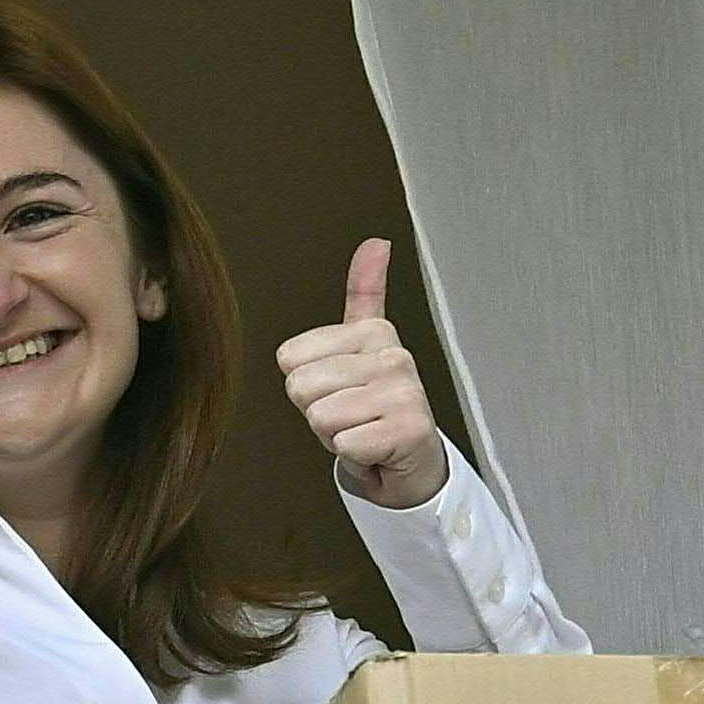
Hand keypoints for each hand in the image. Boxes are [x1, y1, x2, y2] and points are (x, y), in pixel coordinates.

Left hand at [275, 237, 449, 510]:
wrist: (413, 461)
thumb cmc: (377, 408)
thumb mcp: (361, 347)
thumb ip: (365, 292)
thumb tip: (376, 242)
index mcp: (374, 332)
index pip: (289, 358)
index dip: (307, 383)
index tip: (341, 390)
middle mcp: (393, 357)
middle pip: (300, 387)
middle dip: (318, 411)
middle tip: (351, 415)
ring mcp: (404, 393)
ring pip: (320, 416)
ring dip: (336, 435)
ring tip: (363, 430)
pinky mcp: (409, 430)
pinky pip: (343, 445)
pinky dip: (354, 457)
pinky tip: (375, 449)